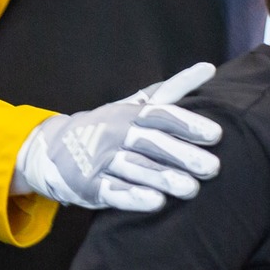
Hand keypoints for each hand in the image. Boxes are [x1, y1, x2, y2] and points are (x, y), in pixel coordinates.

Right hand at [11, 64, 223, 211]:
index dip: (187, 125)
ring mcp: (101, 160)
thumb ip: (173, 89)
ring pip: (135, 168)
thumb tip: (210, 67)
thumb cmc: (111, 126)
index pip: (161, 115)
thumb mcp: (137, 104)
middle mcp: (116, 134)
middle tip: (213, 168)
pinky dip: (134, 197)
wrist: (54, 147)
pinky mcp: (90, 185)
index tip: (215, 135)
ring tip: (190, 189)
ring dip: (162, 178)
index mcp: (130, 113)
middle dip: (182, 155)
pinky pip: (113, 191)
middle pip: (151, 143)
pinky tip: (156, 203)